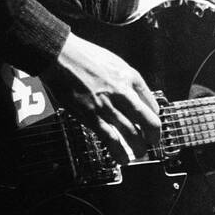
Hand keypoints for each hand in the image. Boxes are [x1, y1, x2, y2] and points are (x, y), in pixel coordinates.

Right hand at [39, 32, 161, 163]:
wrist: (60, 56)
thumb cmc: (83, 56)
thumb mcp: (114, 61)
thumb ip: (127, 79)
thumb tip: (137, 96)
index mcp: (129, 76)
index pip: (152, 102)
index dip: (154, 116)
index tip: (151, 122)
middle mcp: (122, 92)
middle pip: (147, 121)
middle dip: (153, 135)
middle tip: (152, 141)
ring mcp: (107, 105)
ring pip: (131, 133)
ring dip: (139, 147)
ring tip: (140, 152)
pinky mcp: (91, 116)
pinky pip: (109, 138)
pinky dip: (118, 151)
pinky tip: (122, 158)